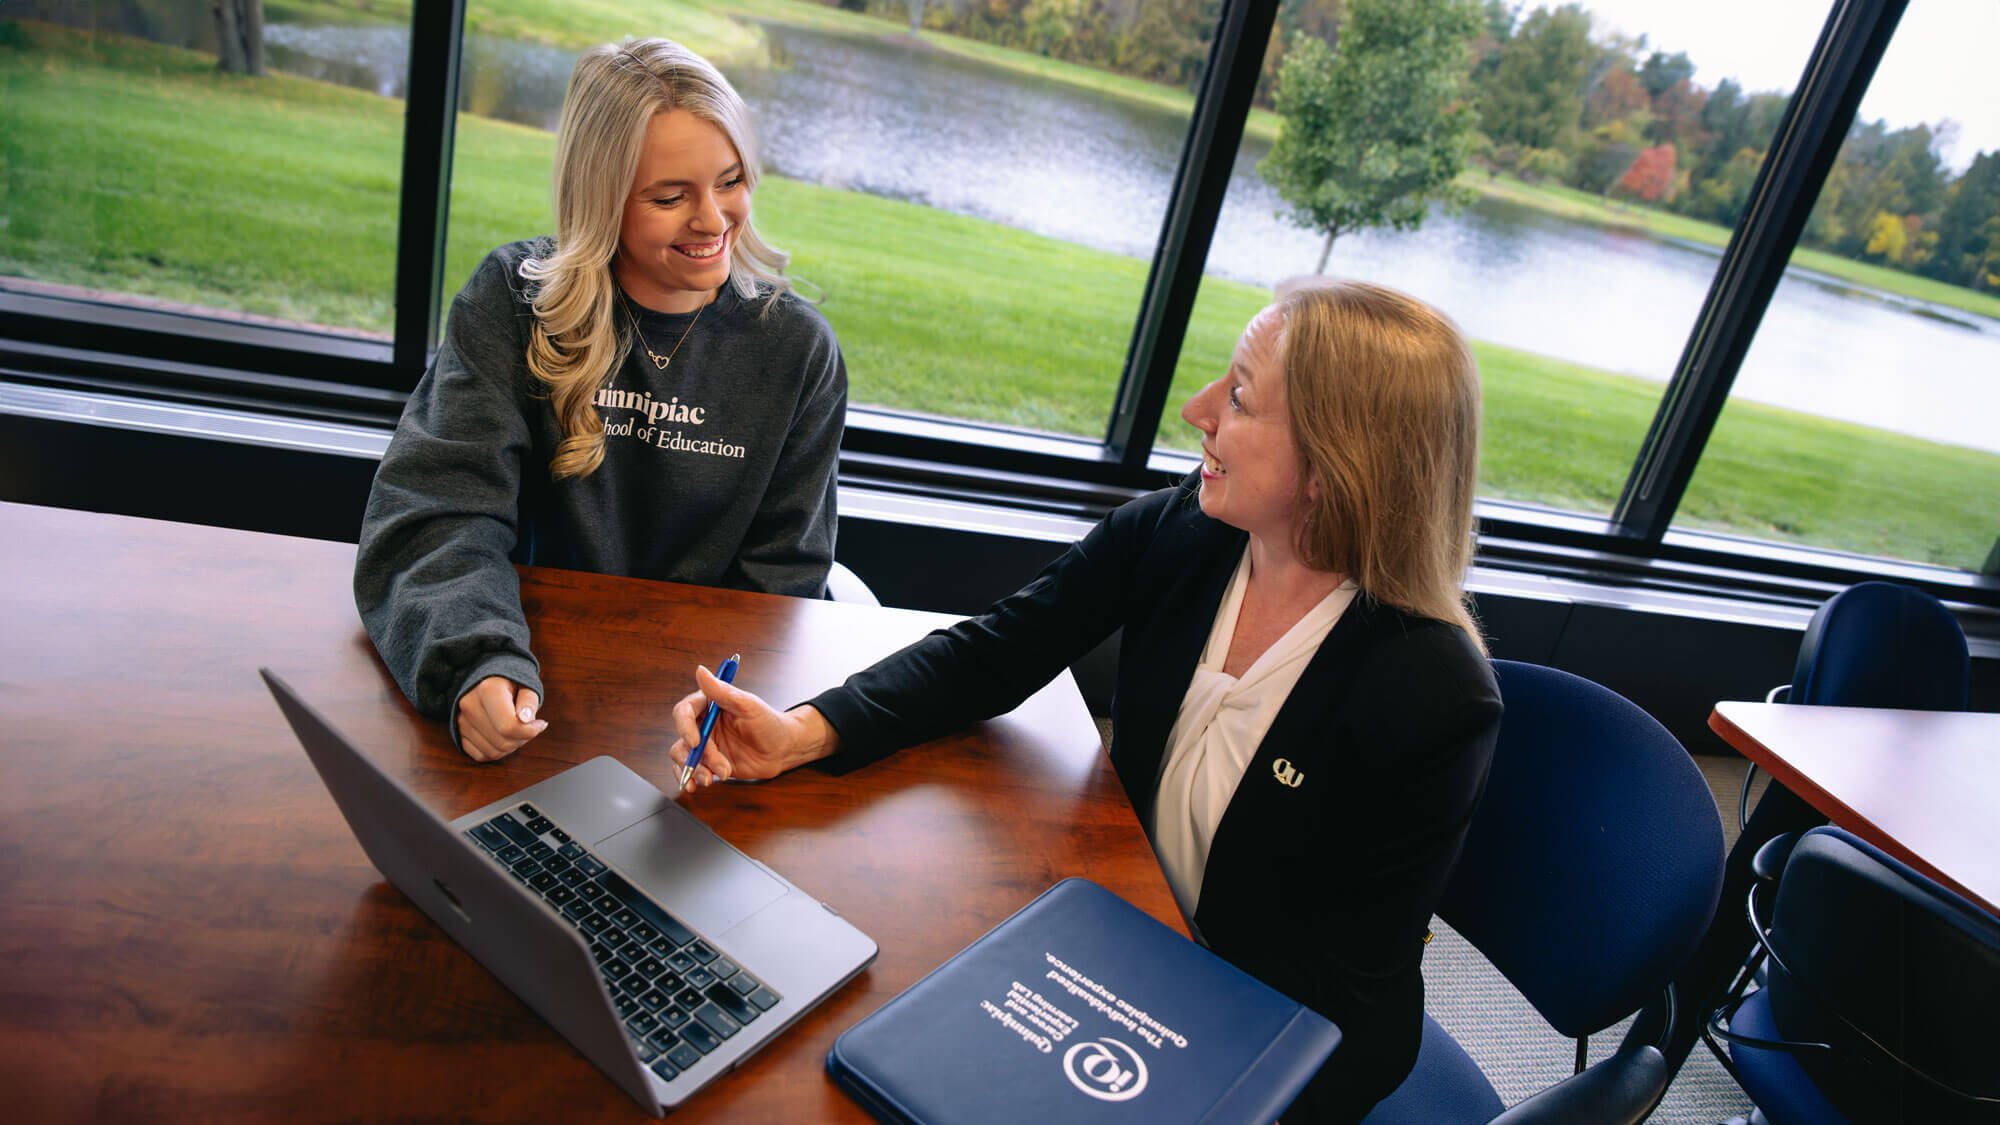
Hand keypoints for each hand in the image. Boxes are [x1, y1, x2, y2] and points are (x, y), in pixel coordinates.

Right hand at [457, 675, 546, 761]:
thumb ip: (529, 701)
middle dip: (522, 739)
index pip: (508, 726)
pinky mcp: (459, 732)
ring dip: (511, 746)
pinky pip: (481, 755)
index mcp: (487, 690)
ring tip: (516, 729)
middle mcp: (470, 706)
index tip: (540, 723)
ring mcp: (461, 721)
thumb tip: (526, 719)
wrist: (486, 677)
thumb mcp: (526, 684)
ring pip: (493, 752)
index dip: (530, 731)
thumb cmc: (510, 681)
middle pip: (503, 742)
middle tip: (529, 726)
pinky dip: (497, 751)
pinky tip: (504, 736)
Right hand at [668, 664, 838, 789]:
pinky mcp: (709, 763)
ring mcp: (706, 745)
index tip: (696, 742)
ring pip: (684, 757)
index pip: (685, 711)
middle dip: (696, 756)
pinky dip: (689, 778)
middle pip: (683, 738)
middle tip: (715, 767)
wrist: (783, 750)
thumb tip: (701, 670)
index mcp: (710, 705)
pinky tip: (695, 786)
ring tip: (715, 777)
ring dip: (695, 769)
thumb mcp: (749, 706)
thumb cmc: (770, 723)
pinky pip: (690, 770)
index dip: (684, 726)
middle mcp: (703, 724)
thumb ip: (723, 691)